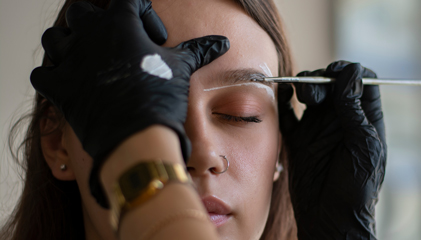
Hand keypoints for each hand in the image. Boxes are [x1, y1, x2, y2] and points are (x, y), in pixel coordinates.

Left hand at [30, 0, 228, 207]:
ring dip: (68, 46)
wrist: (138, 135)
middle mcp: (89, 34)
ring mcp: (70, 60)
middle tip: (116, 44)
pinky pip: (43, 73)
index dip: (143, 14)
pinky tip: (71, 85)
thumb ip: (198, 50)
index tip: (153, 35)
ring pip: (54, 38)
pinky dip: (53, 77)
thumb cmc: (161, 96)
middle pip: (81, 13)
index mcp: (120, 23)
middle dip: (96, 24)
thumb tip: (222, 42)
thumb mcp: (181, 67)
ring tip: (88, 61)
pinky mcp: (58, 87)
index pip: (128, 0)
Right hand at [278, 61, 385, 238]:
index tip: (337, 75)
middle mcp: (342, 120)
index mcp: (364, 119)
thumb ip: (354, 110)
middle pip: (332, 83)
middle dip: (323, 79)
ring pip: (310, 94)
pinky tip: (286, 97)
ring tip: (303, 96)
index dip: (350, 72)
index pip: (361, 81)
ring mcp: (319, 128)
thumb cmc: (357, 188)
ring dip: (305, 86)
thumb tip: (351, 74)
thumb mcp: (363, 145)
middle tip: (316, 93)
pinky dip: (285, 100)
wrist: (332, 218)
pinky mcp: (298, 139)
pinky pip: (289, 113)